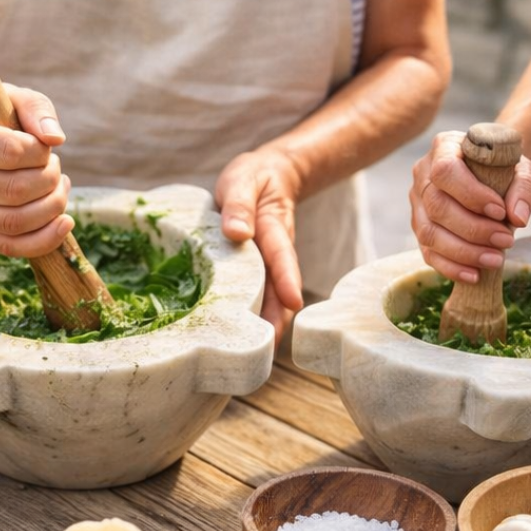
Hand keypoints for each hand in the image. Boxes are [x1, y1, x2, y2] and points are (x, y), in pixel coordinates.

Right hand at [0, 84, 71, 256]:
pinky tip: (64, 223)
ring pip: (14, 222)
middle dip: (48, 179)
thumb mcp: (7, 96)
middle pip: (14, 190)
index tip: (42, 146)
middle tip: (55, 167)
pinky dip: (44, 240)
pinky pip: (9, 245)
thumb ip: (35, 108)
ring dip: (51, 207)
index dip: (38, 151)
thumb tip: (56, 139)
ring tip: (59, 187)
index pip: (8, 151)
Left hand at [216, 148, 304, 344]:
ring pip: (271, 297)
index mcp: (272, 228)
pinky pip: (260, 294)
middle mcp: (274, 252)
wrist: (269, 176)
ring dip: (268, 323)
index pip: (281, 255)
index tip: (293, 302)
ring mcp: (268, 264)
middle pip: (279, 288)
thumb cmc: (253, 178)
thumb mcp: (242, 180)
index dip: (286, 279)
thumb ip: (239, 203)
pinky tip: (243, 339)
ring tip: (256, 355)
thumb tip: (237, 232)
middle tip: (267, 348)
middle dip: (277, 318)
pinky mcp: (258, 271)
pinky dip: (258, 316)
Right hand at [410, 131, 530, 282]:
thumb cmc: (505, 169)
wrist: (492, 176)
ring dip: (463, 251)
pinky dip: (450, 267)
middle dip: (472, 229)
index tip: (499, 211)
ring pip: (428, 233)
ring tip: (494, 260)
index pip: (445, 172)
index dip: (470, 194)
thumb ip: (524, 187)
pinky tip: (474, 275)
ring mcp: (417, 204)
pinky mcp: (419, 229)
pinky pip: (427, 252)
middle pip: (436, 206)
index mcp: (444, 148)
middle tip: (505, 241)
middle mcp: (422, 176)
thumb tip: (517, 218)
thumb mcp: (523, 168)